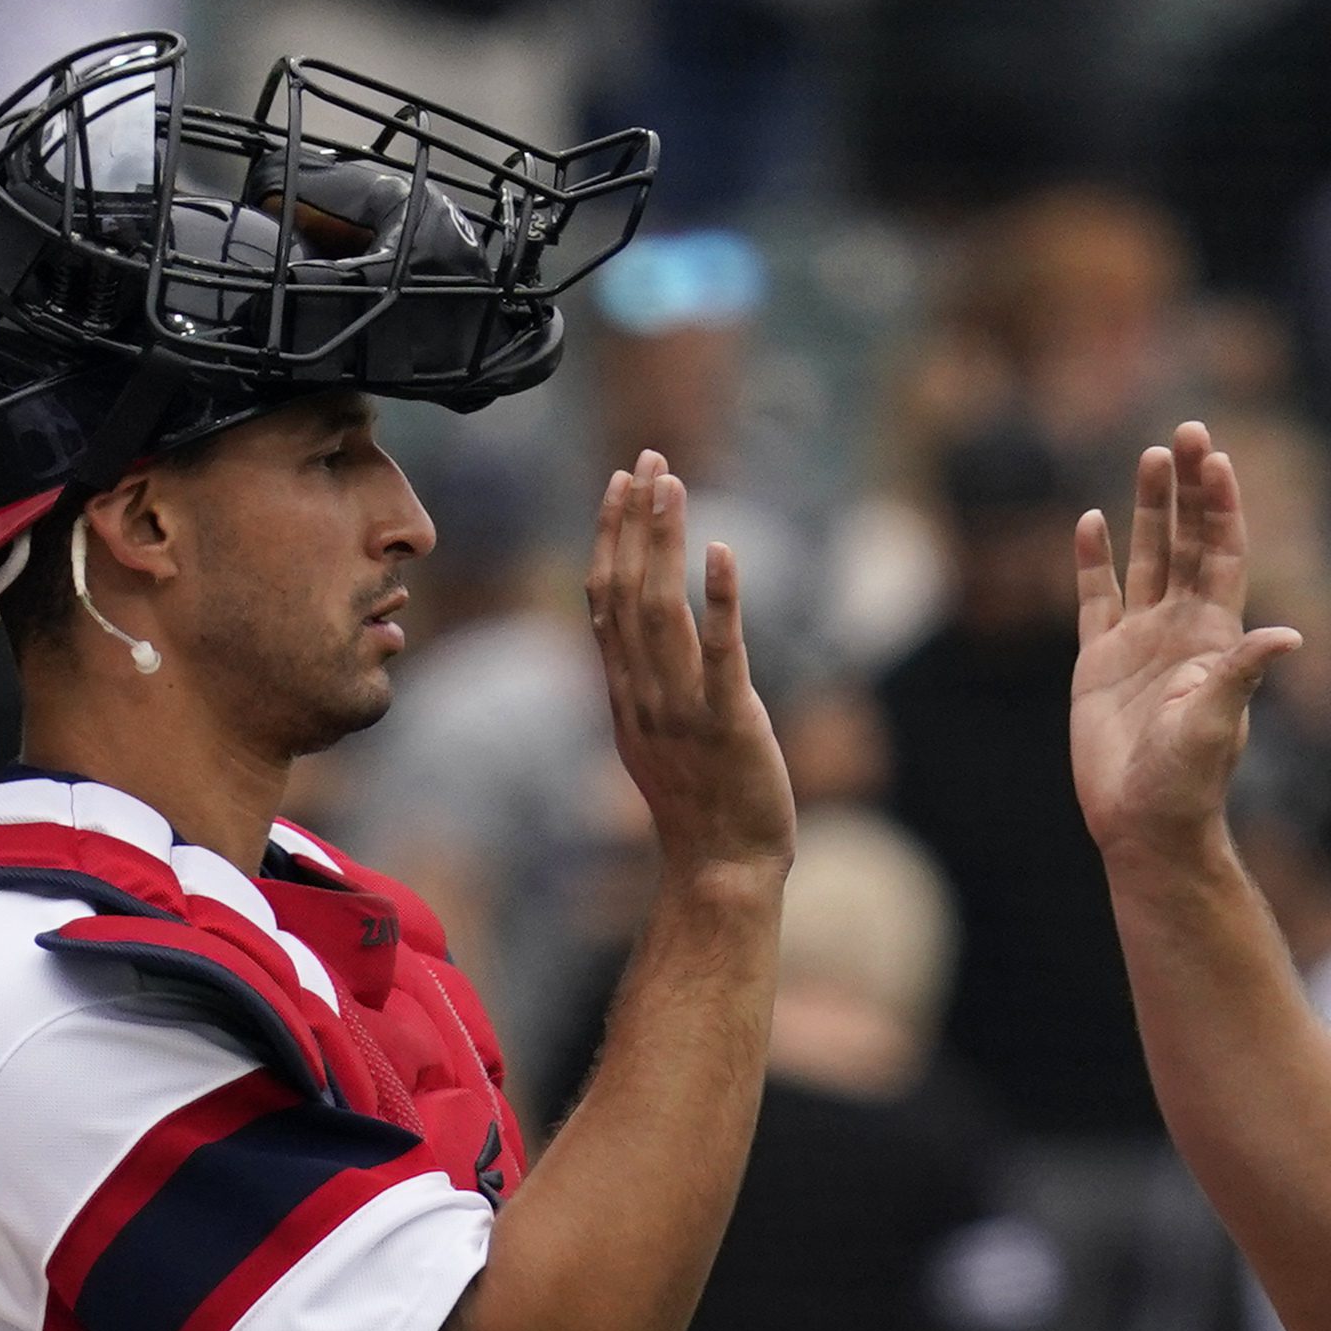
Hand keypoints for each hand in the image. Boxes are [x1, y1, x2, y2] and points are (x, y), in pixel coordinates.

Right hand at [586, 450, 793, 875]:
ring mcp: (681, 707)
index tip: (619, 484)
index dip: (609, 537)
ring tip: (671, 483)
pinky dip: (719, 600)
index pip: (604, 599)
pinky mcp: (727, 722)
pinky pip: (720, 653)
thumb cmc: (701, 810)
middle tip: (647, 458)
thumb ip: (647, 690)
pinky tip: (722, 551)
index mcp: (624, 694)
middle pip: (624, 589)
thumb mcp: (657, 741)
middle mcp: (642, 693)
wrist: (721, 871)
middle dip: (633, 519)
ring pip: (660, 609)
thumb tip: (641, 652)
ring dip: (663, 541)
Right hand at [1069, 422, 1302, 860]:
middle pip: (1186, 541)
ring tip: (1152, 456)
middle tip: (1188, 430)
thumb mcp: (1218, 721)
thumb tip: (1289, 637)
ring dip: (1147, 509)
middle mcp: (1182, 629)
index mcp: (1215, 636)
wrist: (1143, 822)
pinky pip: (1097, 598)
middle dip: (1189, 488)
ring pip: (1146, 558)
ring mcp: (1140, 641)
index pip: (1222, 554)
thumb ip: (1243, 672)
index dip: (1221, 507)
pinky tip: (1090, 521)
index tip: (1218, 459)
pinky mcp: (1099, 661)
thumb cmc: (1188, 779)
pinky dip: (1092, 560)